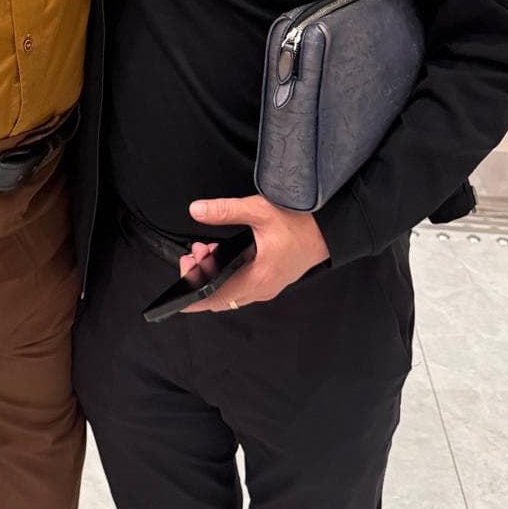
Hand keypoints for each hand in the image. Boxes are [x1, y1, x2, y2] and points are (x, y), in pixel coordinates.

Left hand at [179, 196, 329, 313]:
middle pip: (220, 296)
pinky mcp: (271, 279)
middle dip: (199, 277)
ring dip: (212, 274)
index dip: (193, 298)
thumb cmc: (300, 222)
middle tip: (191, 253)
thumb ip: (225, 211)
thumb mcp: (259, 210)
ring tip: (204, 249)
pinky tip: (221, 252)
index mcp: (257, 279)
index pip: (216, 298)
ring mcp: (267, 286)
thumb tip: (196, 210)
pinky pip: (241, 285)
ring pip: (230, 291)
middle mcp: (261, 289)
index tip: (177, 296)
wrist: (330, 229)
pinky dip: (226, 273)